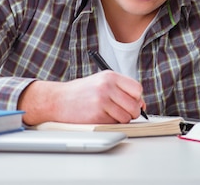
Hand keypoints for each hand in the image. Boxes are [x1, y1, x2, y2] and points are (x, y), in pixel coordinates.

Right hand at [18, 71, 145, 124]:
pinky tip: (101, 118)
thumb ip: (121, 90)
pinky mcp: (96, 115)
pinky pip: (114, 124)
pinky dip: (111, 124)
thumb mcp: (101, 82)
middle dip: (132, 112)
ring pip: (126, 116)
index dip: (137, 98)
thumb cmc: (81, 92)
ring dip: (122, 119)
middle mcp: (107, 86)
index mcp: (110, 76)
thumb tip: (142, 105)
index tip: (132, 102)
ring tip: (110, 115)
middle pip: (134, 104)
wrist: (57, 100)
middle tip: (124, 113)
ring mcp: (102, 101)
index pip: (137, 89)